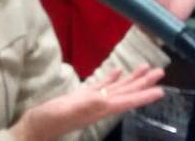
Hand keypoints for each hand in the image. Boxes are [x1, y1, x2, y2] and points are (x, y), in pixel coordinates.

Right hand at [11, 66, 164, 140]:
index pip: (127, 100)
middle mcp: (100, 105)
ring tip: (145, 67)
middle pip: (127, 93)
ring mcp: (91, 101)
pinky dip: (111, 79)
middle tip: (160, 71)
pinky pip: (101, 86)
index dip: (144, 95)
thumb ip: (88, 103)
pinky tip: (118, 71)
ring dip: (132, 79)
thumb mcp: (69, 109)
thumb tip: (105, 97)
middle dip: (143, 83)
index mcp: (100, 108)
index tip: (161, 90)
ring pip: (117, 88)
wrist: (33, 127)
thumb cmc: (50, 119)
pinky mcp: (81, 97)